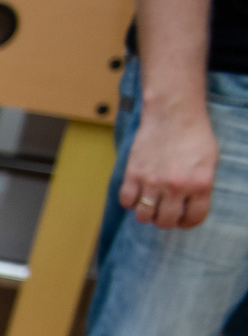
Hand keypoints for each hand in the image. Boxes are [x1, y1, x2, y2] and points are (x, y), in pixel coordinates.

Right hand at [120, 97, 219, 229]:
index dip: (188, 222)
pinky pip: (126, 201)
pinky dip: (130, 201)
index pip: (194, 218)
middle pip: (166, 221)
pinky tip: (136, 192)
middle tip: (164, 212)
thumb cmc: (193, 134)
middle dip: (165, 220)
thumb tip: (189, 204)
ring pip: (144, 216)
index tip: (183, 218)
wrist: (173, 114)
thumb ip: (201, 186)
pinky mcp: (133, 174)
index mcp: (201, 184)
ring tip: (150, 203)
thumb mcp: (210, 162)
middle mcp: (177, 187)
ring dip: (147, 213)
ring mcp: (153, 182)